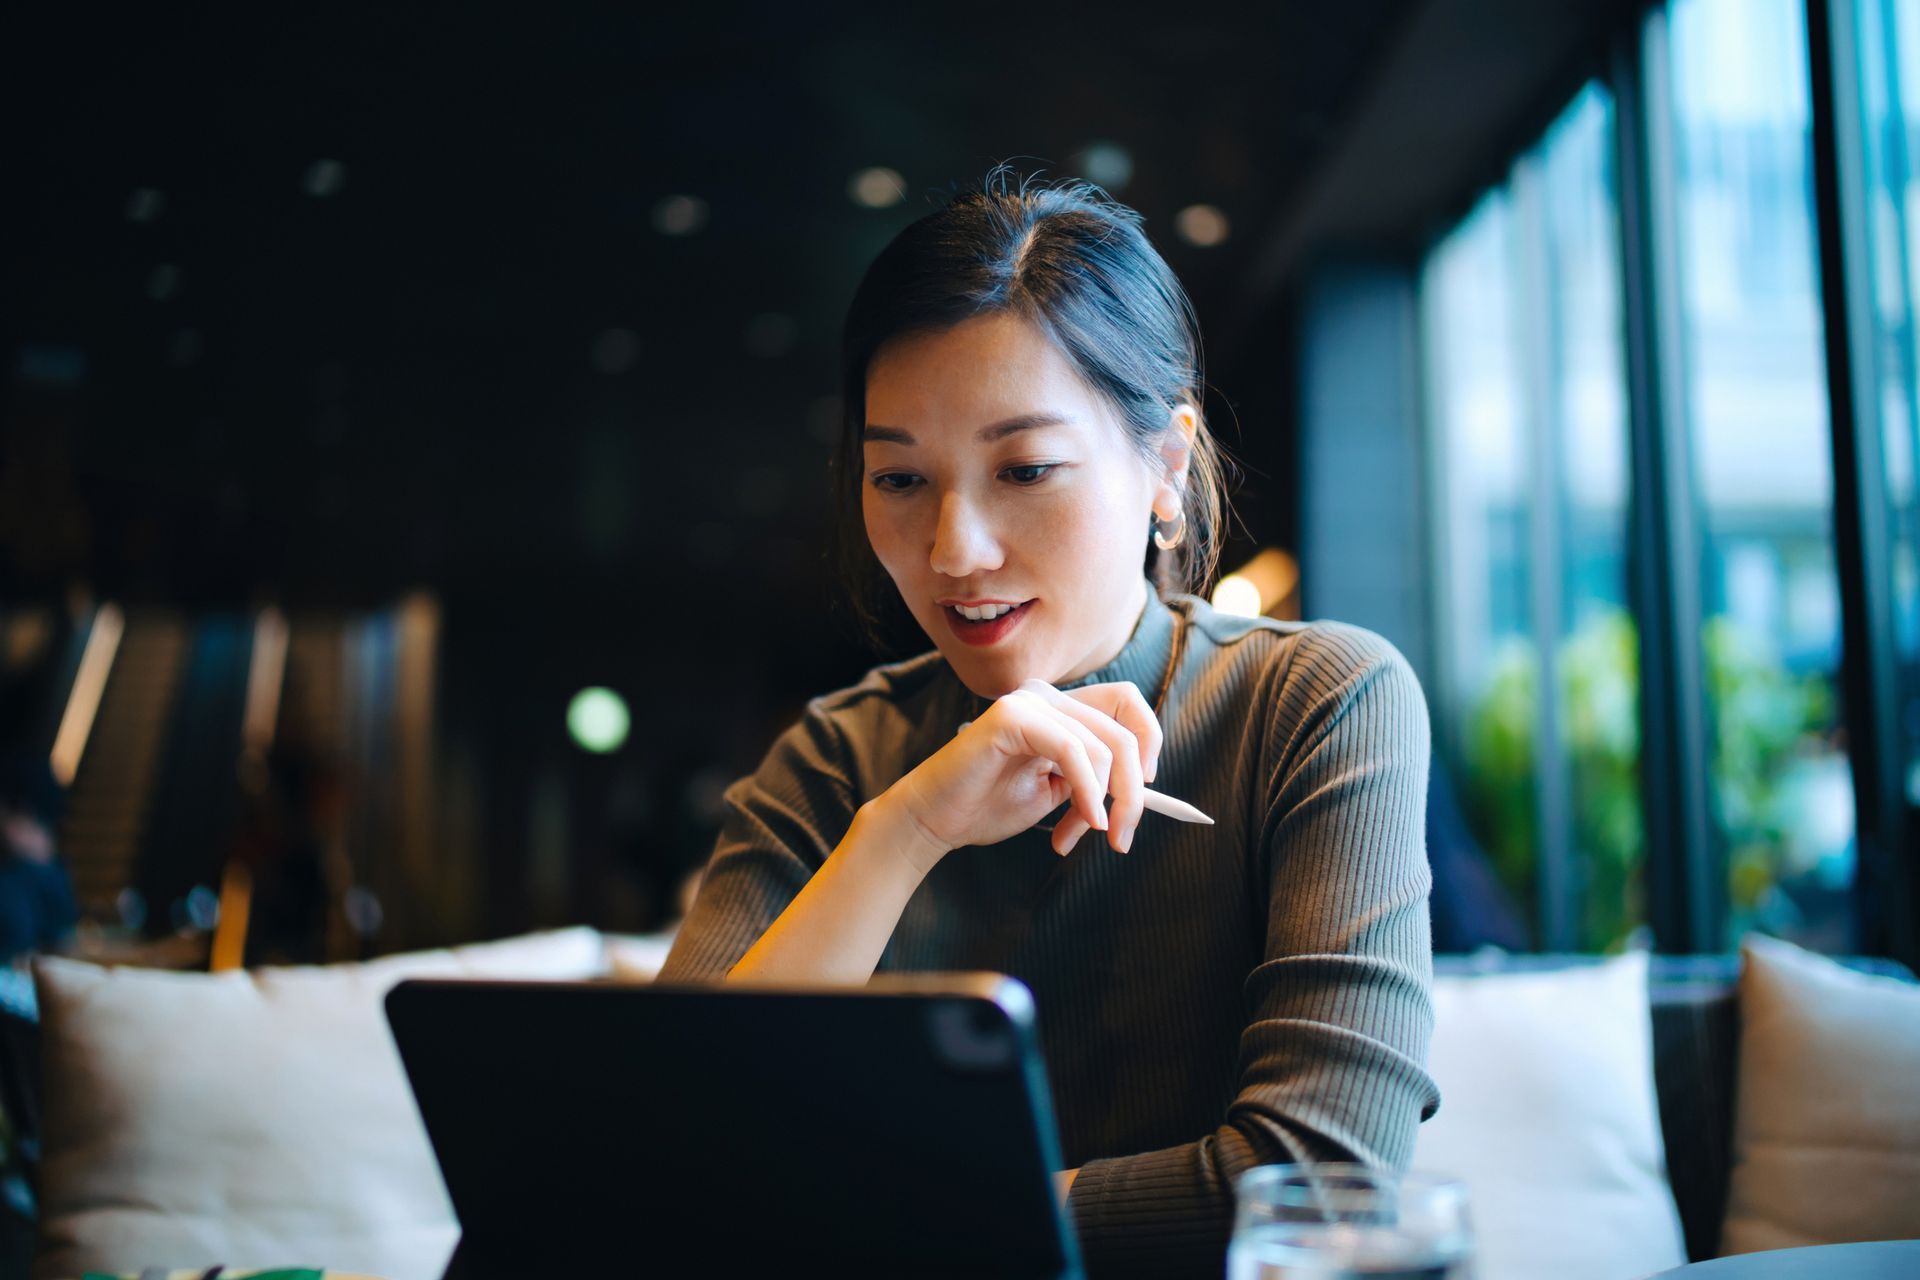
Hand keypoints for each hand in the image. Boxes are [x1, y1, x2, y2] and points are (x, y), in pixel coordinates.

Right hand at [882, 679, 1162, 870]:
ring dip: (1109, 801)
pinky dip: (1088, 791)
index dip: (1149, 743)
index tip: (1144, 790)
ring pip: (1105, 745)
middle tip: (1122, 835)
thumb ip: (1096, 779)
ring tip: (1087, 835)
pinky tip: (1083, 822)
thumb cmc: (988, 805)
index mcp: (1059, 707)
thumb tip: (1144, 788)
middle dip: (1134, 790)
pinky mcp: (1012, 716)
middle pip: (1124, 730)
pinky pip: (1072, 751)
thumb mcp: (1058, 792)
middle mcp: (1046, 695)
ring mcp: (1029, 701)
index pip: (1127, 704)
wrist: (933, 819)